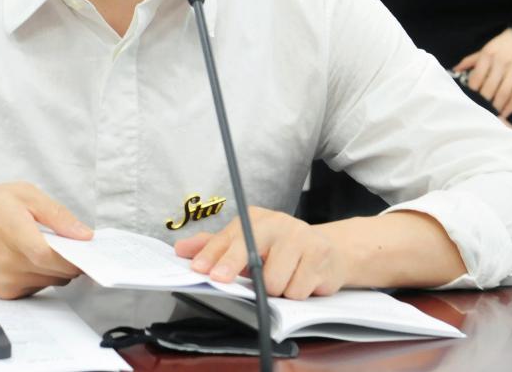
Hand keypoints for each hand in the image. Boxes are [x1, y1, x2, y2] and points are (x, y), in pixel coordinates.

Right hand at [0, 182, 90, 298]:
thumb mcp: (23, 194)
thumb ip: (56, 215)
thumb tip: (84, 234)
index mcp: (16, 235)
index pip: (57, 258)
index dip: (79, 256)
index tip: (90, 249)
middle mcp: (11, 265)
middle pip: (60, 273)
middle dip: (72, 259)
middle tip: (69, 241)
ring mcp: (7, 282)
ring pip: (51, 282)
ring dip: (56, 267)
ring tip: (43, 245)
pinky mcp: (4, 293)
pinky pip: (37, 288)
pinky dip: (41, 274)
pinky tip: (29, 256)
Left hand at [173, 206, 346, 299]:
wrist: (330, 251)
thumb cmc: (282, 250)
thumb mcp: (247, 245)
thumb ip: (215, 246)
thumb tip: (181, 249)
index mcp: (255, 219)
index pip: (228, 238)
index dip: (212, 255)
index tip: (200, 269)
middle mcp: (277, 222)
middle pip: (249, 250)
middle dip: (232, 266)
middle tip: (220, 280)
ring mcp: (300, 236)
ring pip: (274, 280)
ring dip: (276, 289)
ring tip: (283, 278)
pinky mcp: (319, 253)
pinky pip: (297, 289)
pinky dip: (296, 292)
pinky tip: (302, 280)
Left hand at [454, 28, 511, 117]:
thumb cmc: (502, 45)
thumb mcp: (485, 49)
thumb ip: (470, 60)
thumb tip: (454, 70)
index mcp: (488, 55)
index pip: (476, 78)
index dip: (472, 91)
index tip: (470, 99)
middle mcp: (501, 63)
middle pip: (490, 88)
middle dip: (484, 102)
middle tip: (480, 111)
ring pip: (504, 93)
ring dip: (497, 107)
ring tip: (491, 115)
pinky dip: (511, 106)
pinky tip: (504, 113)